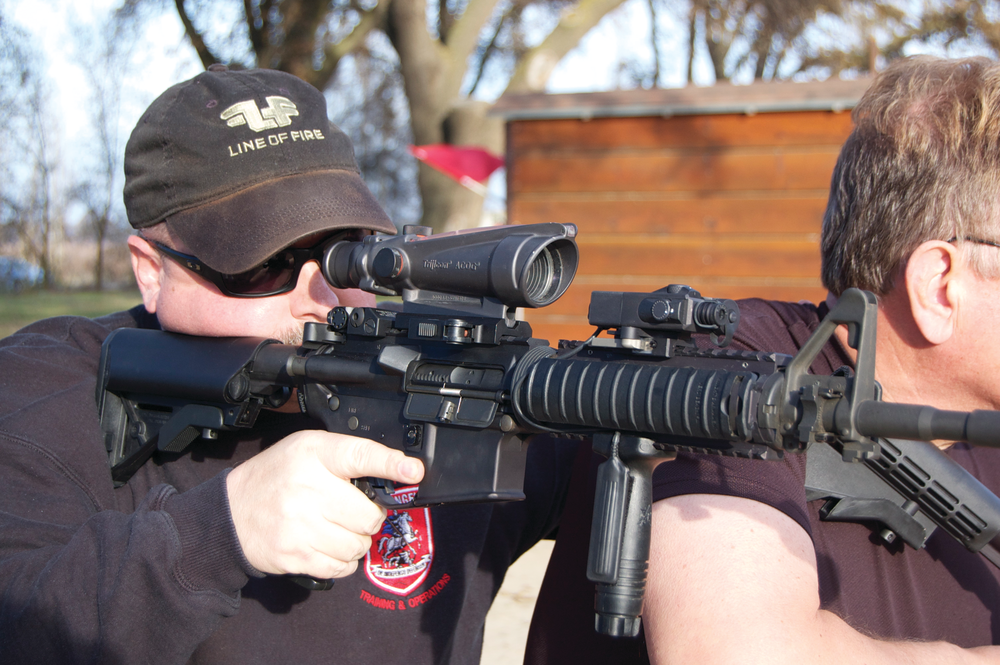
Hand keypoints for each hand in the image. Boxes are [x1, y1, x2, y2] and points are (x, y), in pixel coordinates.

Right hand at [226, 430, 423, 578]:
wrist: (229, 515)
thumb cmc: (275, 478)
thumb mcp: (306, 449)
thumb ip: (349, 456)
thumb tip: (399, 470)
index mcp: (313, 455)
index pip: (359, 456)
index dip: (390, 464)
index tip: (413, 471)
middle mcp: (307, 489)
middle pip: (368, 515)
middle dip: (368, 517)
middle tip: (352, 511)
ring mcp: (301, 526)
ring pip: (359, 545)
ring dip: (355, 541)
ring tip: (334, 528)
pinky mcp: (296, 556)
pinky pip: (342, 568)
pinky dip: (342, 561)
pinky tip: (326, 545)